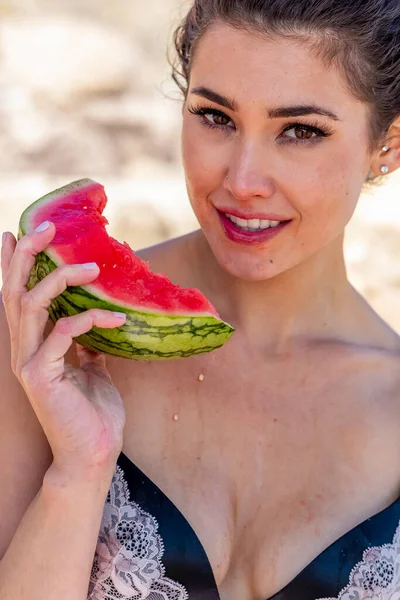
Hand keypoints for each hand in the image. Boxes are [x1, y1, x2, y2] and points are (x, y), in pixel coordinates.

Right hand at [1, 222, 126, 483]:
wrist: (92, 454)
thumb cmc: (92, 413)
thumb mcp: (92, 368)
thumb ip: (86, 343)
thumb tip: (95, 317)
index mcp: (33, 346)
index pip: (17, 296)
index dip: (15, 264)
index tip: (21, 232)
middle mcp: (23, 351)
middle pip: (14, 292)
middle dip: (26, 255)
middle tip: (47, 226)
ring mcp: (28, 363)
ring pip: (30, 305)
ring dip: (59, 279)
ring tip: (92, 266)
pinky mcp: (41, 377)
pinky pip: (62, 334)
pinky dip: (89, 319)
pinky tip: (116, 317)